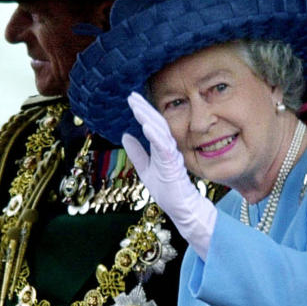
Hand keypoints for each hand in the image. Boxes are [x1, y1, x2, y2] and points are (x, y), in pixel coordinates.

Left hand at [122, 92, 216, 259]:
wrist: (181, 209)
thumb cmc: (167, 191)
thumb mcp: (145, 169)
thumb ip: (137, 152)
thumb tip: (125, 135)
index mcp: (162, 148)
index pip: (153, 125)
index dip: (143, 111)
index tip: (132, 99)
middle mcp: (168, 149)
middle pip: (157, 123)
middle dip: (144, 109)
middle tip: (132, 96)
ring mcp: (172, 156)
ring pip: (161, 132)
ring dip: (148, 118)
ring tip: (137, 107)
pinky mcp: (173, 166)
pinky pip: (164, 147)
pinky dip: (155, 136)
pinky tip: (146, 126)